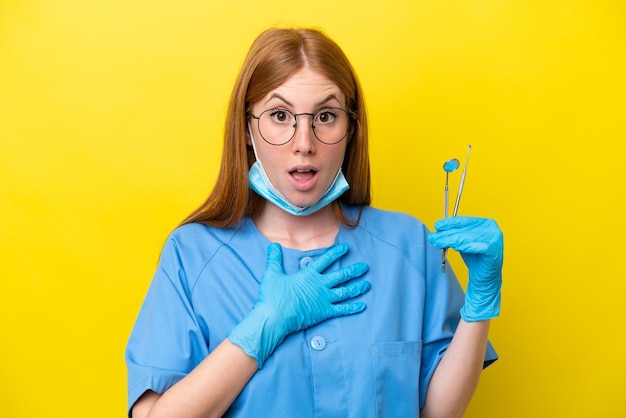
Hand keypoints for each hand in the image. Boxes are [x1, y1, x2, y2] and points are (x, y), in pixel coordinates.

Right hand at [228, 242, 369, 367]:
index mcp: (308, 275)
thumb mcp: (272, 274)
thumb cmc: (273, 296)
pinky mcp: (324, 312)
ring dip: (357, 287)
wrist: (275, 317)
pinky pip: (342, 310)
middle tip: (365, 266)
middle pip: (341, 275)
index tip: (346, 248)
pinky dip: (353, 308)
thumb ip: (274, 259)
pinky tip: (362, 306)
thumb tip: (274, 245)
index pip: (326, 260)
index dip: (336, 253)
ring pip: (345, 292)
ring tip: (367, 284)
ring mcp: (323, 299)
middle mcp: (319, 285)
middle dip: (354, 270)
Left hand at [428, 216, 502, 321]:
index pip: (464, 220)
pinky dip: (468, 247)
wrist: (485, 277)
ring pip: (468, 238)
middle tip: (433, 238)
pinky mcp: (495, 252)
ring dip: (451, 241)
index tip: (437, 225)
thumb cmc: (475, 257)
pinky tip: (458, 247)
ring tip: (439, 243)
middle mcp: (492, 229)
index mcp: (485, 223)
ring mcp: (495, 240)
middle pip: (464, 230)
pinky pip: (479, 248)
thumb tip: (438, 229)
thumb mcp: (462, 242)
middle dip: (447, 234)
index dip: (449, 222)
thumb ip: (454, 234)